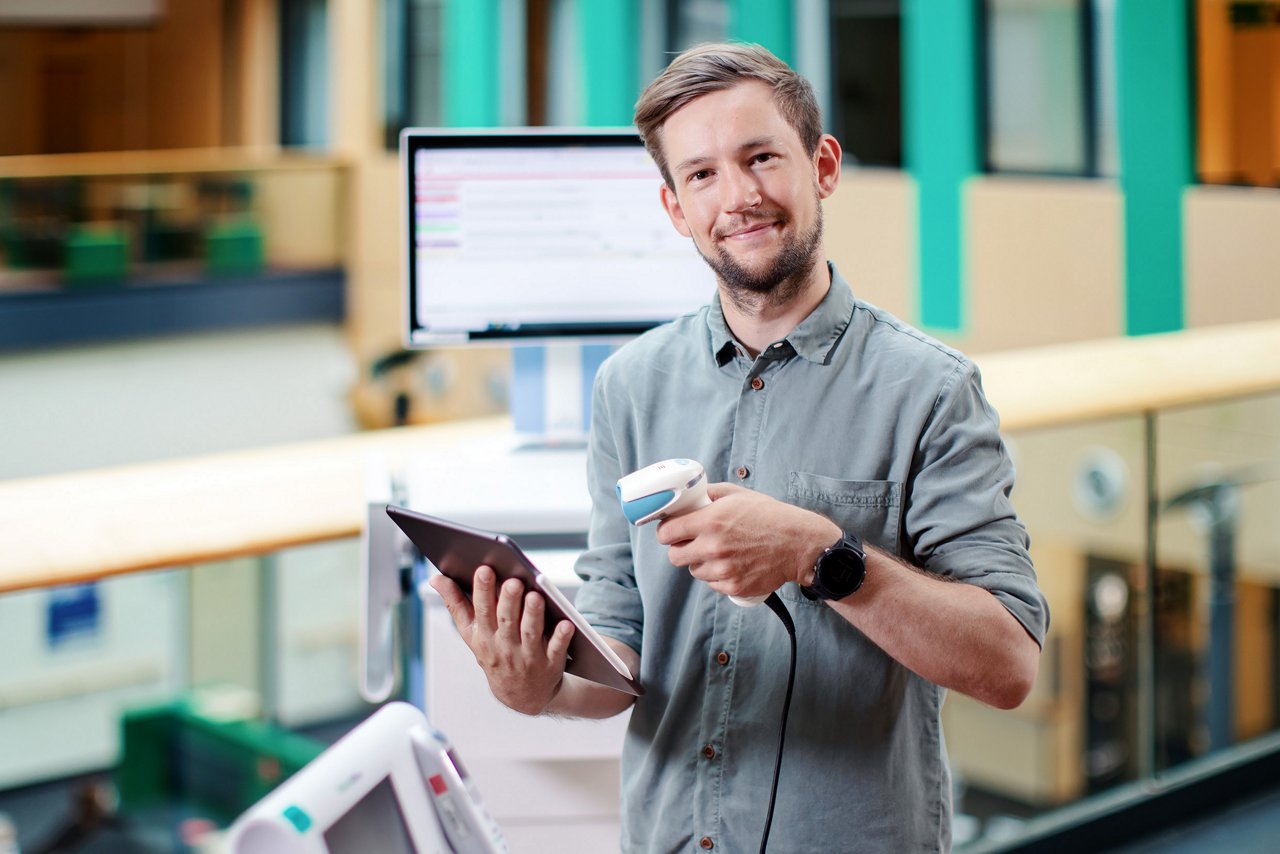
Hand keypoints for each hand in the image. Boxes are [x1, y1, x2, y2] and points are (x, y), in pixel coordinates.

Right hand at [428, 565, 573, 714]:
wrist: (521, 695)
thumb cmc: (495, 654)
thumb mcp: (471, 634)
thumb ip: (456, 604)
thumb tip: (435, 578)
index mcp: (484, 636)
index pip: (481, 610)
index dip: (482, 590)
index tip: (484, 569)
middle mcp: (505, 646)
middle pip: (506, 620)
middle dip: (508, 600)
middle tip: (513, 581)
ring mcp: (528, 657)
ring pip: (530, 633)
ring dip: (533, 615)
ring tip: (536, 596)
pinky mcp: (551, 664)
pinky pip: (556, 650)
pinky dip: (561, 638)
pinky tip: (566, 623)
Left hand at [656, 483, 840, 599]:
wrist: (798, 543)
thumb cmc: (770, 516)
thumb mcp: (737, 494)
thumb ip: (708, 494)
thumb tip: (687, 496)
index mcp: (710, 521)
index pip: (666, 533)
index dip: (666, 532)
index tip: (671, 531)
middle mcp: (713, 547)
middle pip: (674, 556)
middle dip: (679, 548)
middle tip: (691, 542)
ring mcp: (723, 570)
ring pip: (693, 571)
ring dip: (700, 562)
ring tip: (718, 552)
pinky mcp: (733, 586)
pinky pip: (711, 583)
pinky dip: (716, 575)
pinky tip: (731, 564)